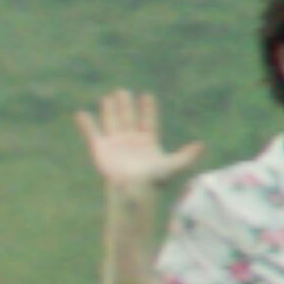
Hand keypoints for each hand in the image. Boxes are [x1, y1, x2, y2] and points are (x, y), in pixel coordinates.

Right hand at [78, 87, 203, 201]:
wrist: (132, 192)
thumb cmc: (152, 181)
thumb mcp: (171, 166)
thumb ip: (186, 156)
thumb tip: (202, 146)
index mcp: (147, 142)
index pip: (148, 122)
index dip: (148, 110)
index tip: (147, 97)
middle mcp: (131, 140)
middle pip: (128, 119)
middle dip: (126, 105)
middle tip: (123, 91)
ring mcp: (115, 143)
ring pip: (112, 122)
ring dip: (110, 110)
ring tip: (108, 97)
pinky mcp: (101, 149)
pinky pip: (92, 133)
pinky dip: (87, 124)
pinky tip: (81, 113)